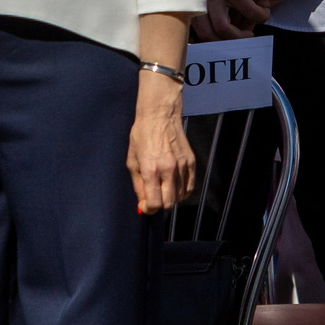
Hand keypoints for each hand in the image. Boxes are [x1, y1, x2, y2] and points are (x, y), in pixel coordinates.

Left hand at [129, 75, 196, 213]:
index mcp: (151, 170)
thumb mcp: (132, 161)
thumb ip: (138, 184)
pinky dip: (182, 192)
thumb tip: (144, 203)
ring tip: (163, 189)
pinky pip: (189, 187)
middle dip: (159, 205)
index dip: (149, 208)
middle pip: (169, 203)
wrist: (160, 116)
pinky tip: (174, 187)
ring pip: (180, 197)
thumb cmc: (141, 136)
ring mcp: (182, 166)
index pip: (155, 203)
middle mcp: (169, 170)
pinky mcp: (191, 162)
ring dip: (170, 198)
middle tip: (154, 198)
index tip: (145, 205)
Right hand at [195, 0, 268, 39]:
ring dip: (223, 41)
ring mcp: (195, 6)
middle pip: (222, 29)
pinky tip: (221, 34)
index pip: (248, 10)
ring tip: (235, 36)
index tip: (264, 13)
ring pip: (207, 34)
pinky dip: (210, 37)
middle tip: (249, 35)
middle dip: (239, 37)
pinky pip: (198, 32)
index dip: (261, 16)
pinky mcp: (188, 11)